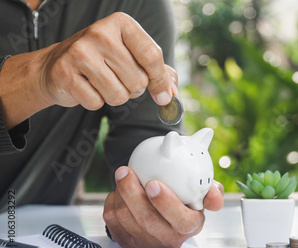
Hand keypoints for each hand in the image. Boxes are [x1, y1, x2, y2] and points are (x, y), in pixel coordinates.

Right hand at [0, 12, 177, 129]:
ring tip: (102, 83)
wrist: (56, 64)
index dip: (160, 80)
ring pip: (119, 95)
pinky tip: (86, 87)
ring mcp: (80, 52)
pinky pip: (97, 103)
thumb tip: (172, 93)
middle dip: (133, 89)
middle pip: (138, 80)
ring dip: (115, 97)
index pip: (152, 55)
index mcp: (122, 24)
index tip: (164, 96)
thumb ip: (158, 71)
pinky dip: (95, 102)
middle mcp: (100, 33)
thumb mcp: (131, 56)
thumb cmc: (101, 60)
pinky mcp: (65, 73)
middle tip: (118, 79)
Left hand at [103, 166, 223, 247]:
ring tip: (123, 175)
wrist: (163, 203)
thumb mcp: (201, 191)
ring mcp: (146, 243)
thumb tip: (215, 198)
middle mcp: (169, 239)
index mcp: (190, 226)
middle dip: (133, 193)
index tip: (153, 183)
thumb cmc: (183, 195)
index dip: (165, 203)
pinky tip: (119, 190)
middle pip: (147, 220)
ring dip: (121, 193)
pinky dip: (112, 201)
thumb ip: (212, 192)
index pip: (181, 220)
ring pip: (126, 218)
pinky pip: (112, 221)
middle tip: (126, 172)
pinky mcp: (126, 242)